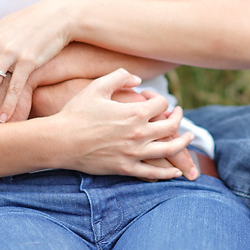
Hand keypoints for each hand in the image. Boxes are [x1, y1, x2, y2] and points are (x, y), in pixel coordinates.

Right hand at [54, 69, 193, 179]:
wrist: (60, 141)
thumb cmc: (76, 112)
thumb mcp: (97, 87)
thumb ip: (120, 77)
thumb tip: (138, 80)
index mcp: (134, 113)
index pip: (162, 104)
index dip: (159, 98)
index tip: (151, 98)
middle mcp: (138, 134)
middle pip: (170, 126)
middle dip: (177, 117)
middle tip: (178, 114)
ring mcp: (133, 153)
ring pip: (169, 149)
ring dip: (183, 142)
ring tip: (189, 138)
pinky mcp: (125, 168)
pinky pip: (153, 173)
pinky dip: (168, 172)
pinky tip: (175, 171)